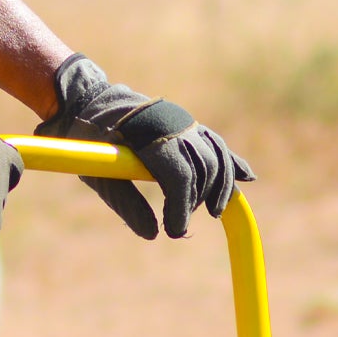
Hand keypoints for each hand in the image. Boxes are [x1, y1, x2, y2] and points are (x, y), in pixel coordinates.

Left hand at [35, 53, 252, 240]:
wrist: (92, 102)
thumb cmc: (90, 141)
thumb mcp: (99, 176)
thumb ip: (126, 205)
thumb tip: (154, 234)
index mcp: (148, 135)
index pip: (181, 175)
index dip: (182, 207)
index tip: (175, 231)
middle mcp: (173, 125)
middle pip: (203, 168)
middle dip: (196, 201)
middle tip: (180, 225)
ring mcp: (184, 123)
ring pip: (215, 156)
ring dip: (219, 187)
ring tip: (214, 212)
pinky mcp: (188, 125)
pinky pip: (216, 144)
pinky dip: (231, 162)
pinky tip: (246, 178)